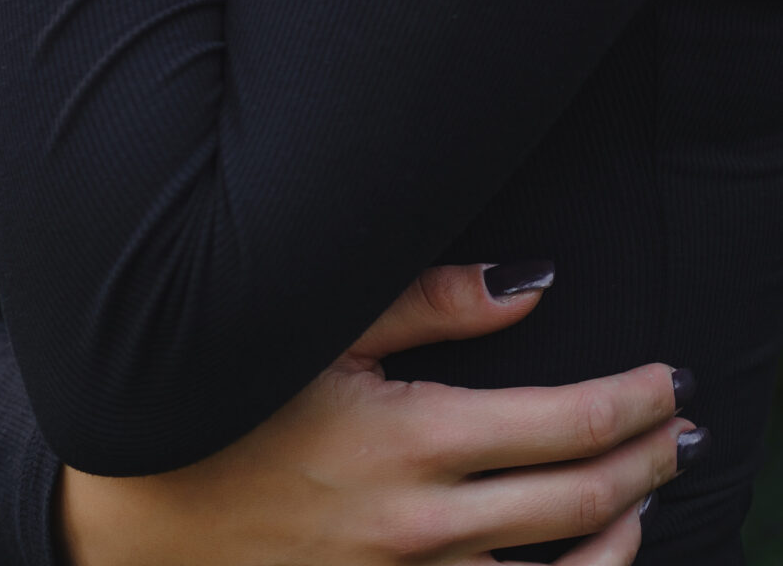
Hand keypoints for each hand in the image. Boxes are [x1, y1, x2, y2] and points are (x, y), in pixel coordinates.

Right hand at [57, 262, 696, 565]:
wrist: (139, 512)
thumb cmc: (229, 395)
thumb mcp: (322, 325)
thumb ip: (433, 301)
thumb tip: (535, 282)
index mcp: (411, 441)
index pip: (565, 425)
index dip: (630, 401)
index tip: (664, 378)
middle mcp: (424, 529)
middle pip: (579, 501)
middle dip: (645, 458)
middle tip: (678, 425)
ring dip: (622, 533)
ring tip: (646, 492)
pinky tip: (585, 562)